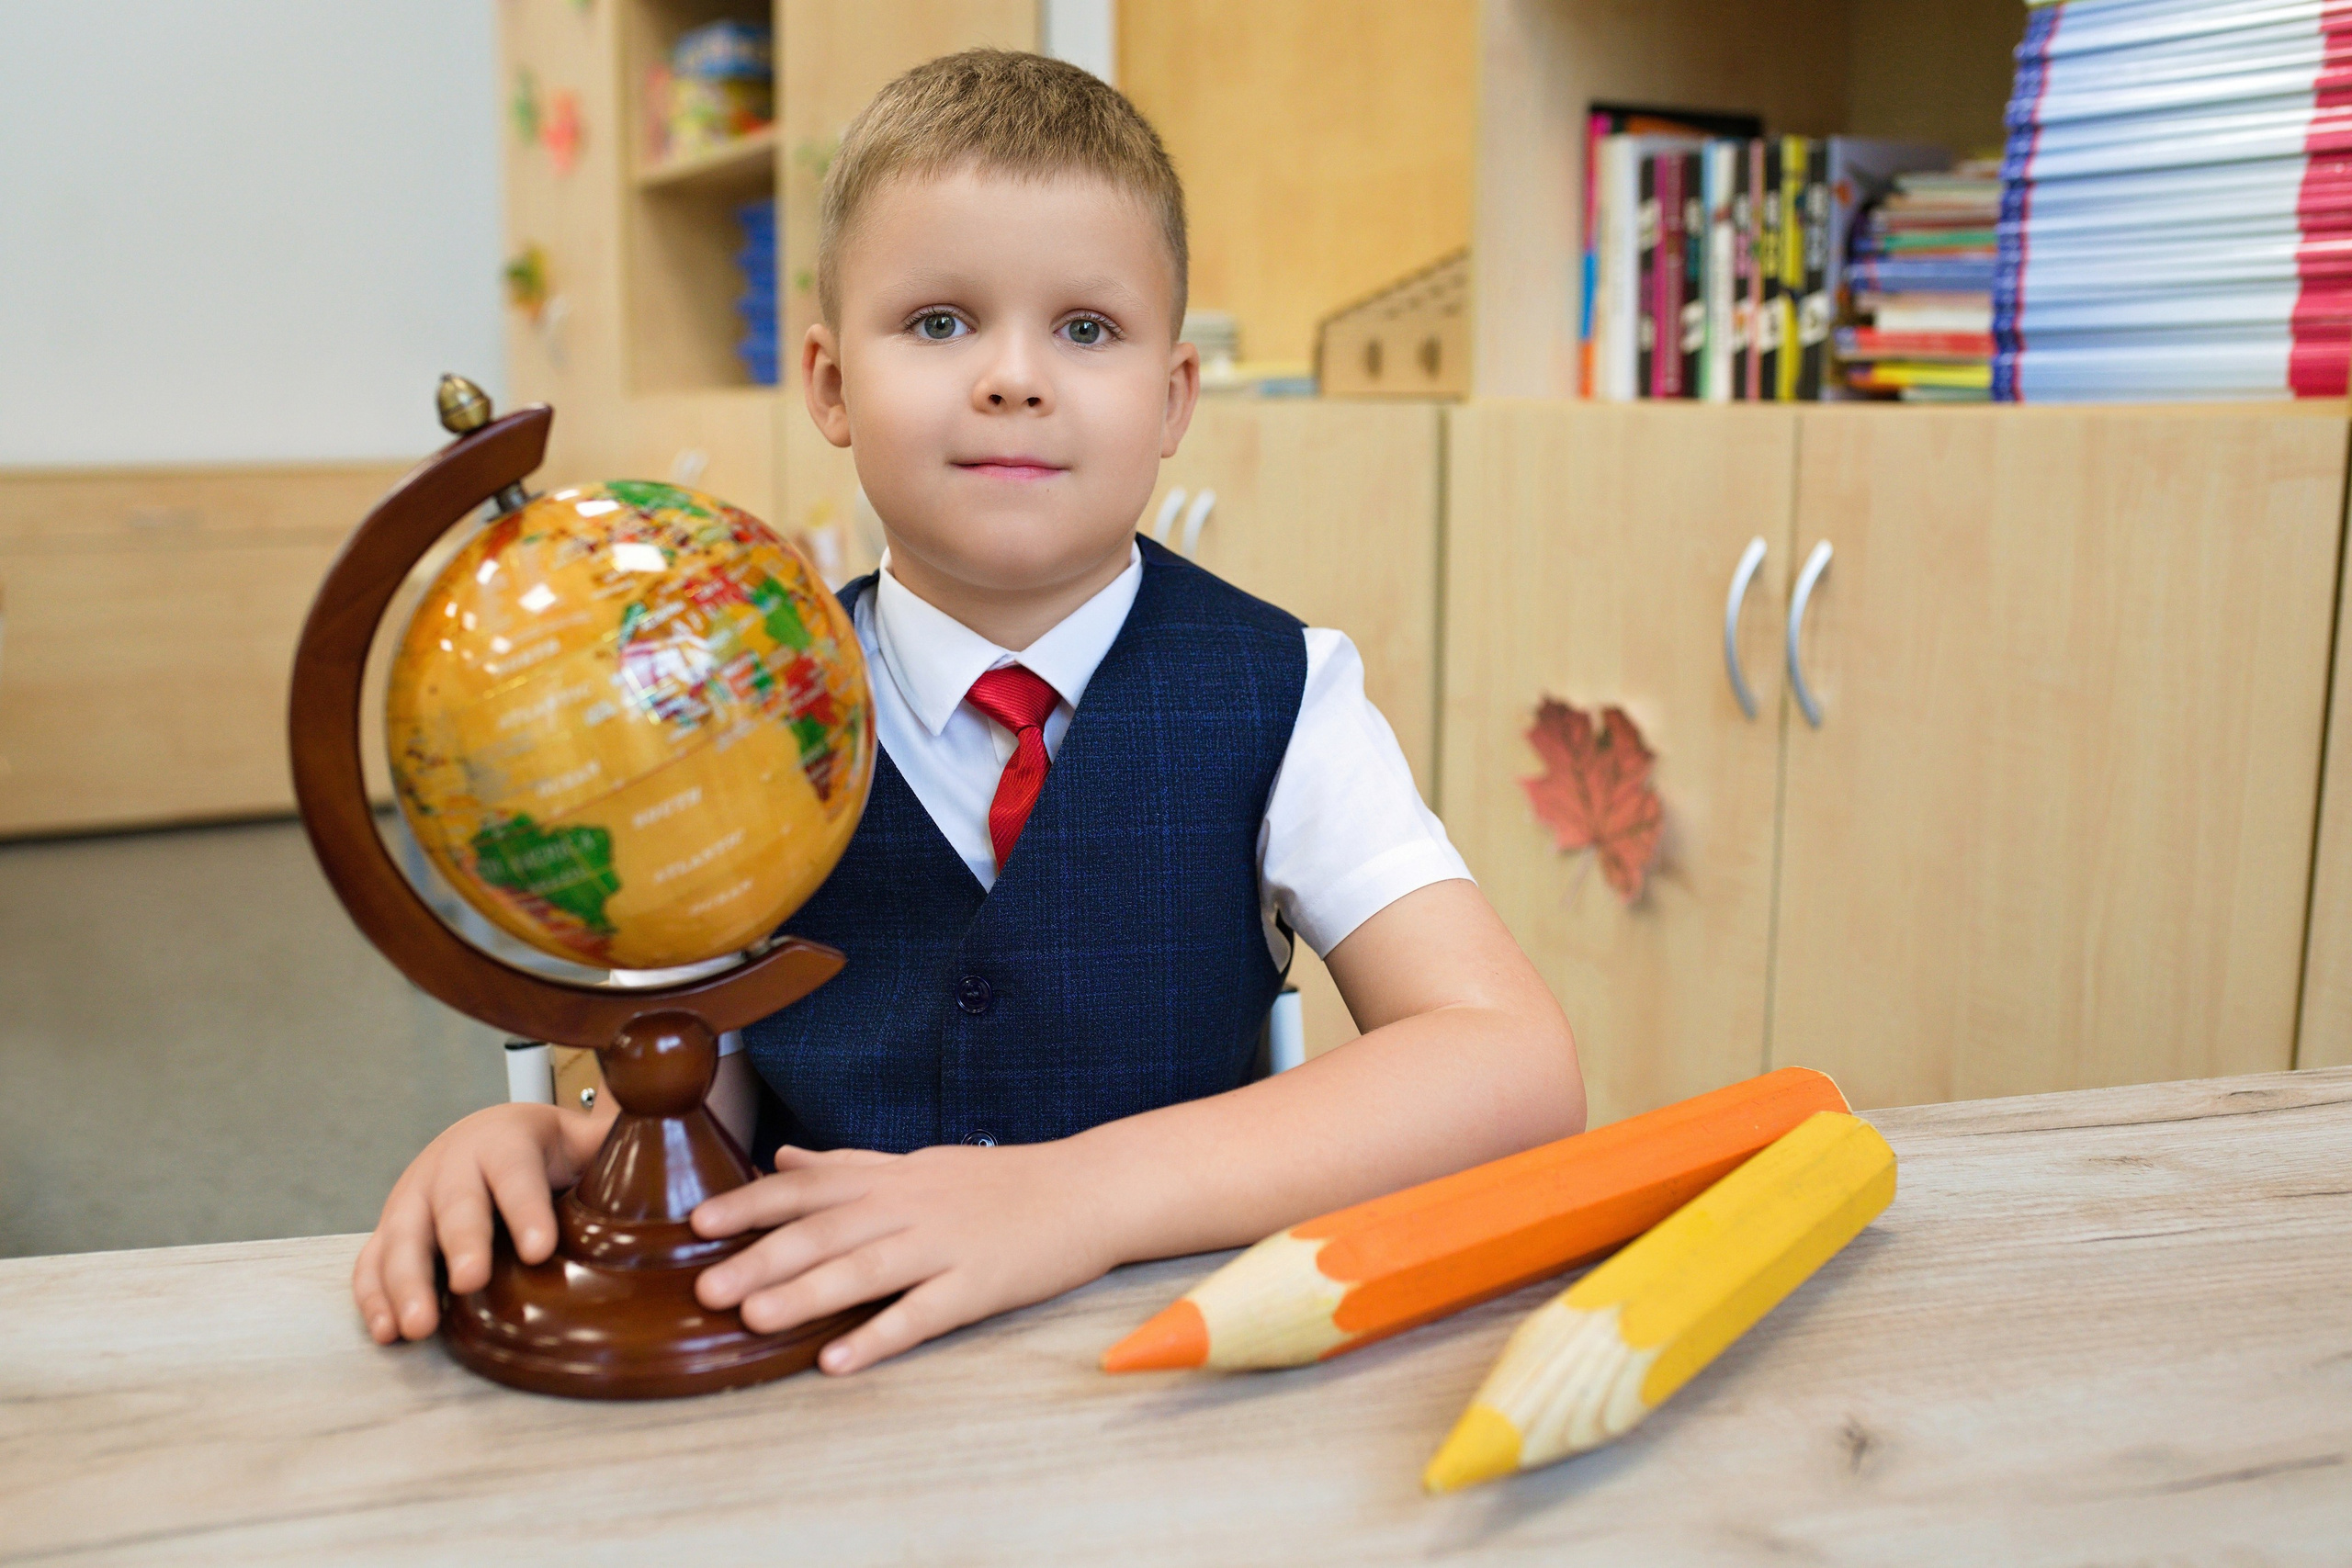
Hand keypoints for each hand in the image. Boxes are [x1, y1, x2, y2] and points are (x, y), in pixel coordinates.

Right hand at [350, 1101, 607, 1343]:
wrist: (487, 1139)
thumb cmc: (545, 1150)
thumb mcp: (583, 1137)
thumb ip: (621, 1137)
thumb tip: (671, 1128)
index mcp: (504, 1140)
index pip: (515, 1173)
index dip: (526, 1208)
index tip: (541, 1248)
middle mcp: (452, 1166)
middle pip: (453, 1204)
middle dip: (459, 1243)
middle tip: (469, 1282)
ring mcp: (414, 1200)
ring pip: (402, 1238)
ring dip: (405, 1282)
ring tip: (417, 1326)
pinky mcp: (392, 1233)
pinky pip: (373, 1263)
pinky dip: (375, 1296)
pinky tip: (388, 1330)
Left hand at [691, 1141, 1119, 1374]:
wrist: (1086, 1190)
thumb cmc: (998, 1182)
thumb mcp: (918, 1162)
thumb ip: (849, 1164)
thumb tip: (784, 1158)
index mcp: (891, 1179)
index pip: (808, 1187)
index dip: (751, 1203)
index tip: (696, 1223)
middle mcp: (909, 1207)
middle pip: (826, 1231)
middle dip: (761, 1258)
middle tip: (705, 1288)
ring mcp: (944, 1246)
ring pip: (866, 1269)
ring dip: (807, 1293)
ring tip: (754, 1320)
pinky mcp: (979, 1285)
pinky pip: (922, 1313)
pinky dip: (879, 1335)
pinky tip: (838, 1359)